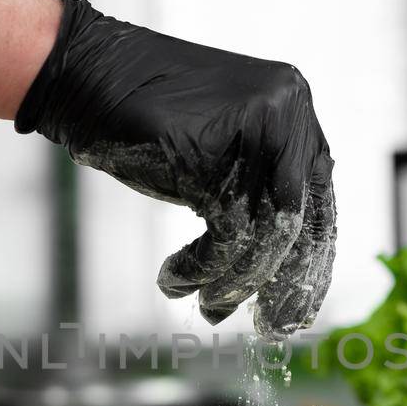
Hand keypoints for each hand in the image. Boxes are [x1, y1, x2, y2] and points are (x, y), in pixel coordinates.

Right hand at [15, 0, 335, 338]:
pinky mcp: (215, 155)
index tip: (301, 308)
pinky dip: (201, 268)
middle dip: (284, 285)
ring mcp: (256, 131)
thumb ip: (261, 183)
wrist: (87, 78)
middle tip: (272, 328)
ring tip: (209, 306)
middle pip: (301, 223)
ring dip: (233, 283)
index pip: (320, 202)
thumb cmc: (148, 118)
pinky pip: (226, 234)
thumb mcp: (224, 149)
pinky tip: (176, 280)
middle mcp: (289, 114)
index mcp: (297, 108)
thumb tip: (289, 262)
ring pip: (264, 235)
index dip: (313, 264)